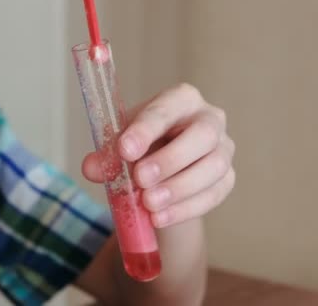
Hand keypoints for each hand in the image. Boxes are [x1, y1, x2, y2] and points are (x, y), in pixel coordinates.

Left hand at [82, 83, 235, 227]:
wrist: (162, 171)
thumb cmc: (143, 146)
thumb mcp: (121, 145)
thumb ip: (107, 155)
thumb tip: (91, 168)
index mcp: (180, 99)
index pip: (166, 109)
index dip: (145, 129)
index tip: (125, 149)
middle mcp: (210, 119)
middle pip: (203, 134)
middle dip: (170, 159)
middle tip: (140, 179)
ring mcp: (223, 149)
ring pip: (213, 167)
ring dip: (179, 188)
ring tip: (149, 203)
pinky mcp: (226, 179)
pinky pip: (214, 194)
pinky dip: (185, 209)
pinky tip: (160, 218)